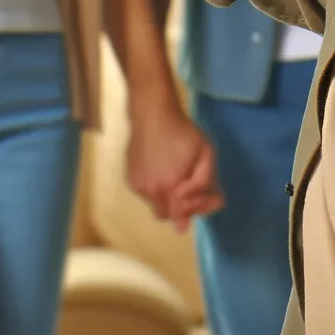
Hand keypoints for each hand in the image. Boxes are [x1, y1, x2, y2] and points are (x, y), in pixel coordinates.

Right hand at [127, 102, 223, 231]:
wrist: (153, 114)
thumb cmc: (183, 132)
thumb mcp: (205, 153)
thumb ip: (203, 184)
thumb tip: (187, 220)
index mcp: (170, 186)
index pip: (179, 220)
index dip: (192, 210)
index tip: (199, 196)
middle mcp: (151, 191)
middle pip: (167, 215)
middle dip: (178, 207)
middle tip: (186, 185)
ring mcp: (137, 185)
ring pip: (154, 203)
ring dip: (165, 195)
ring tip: (172, 170)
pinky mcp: (129, 177)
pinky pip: (144, 192)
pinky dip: (154, 186)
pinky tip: (159, 166)